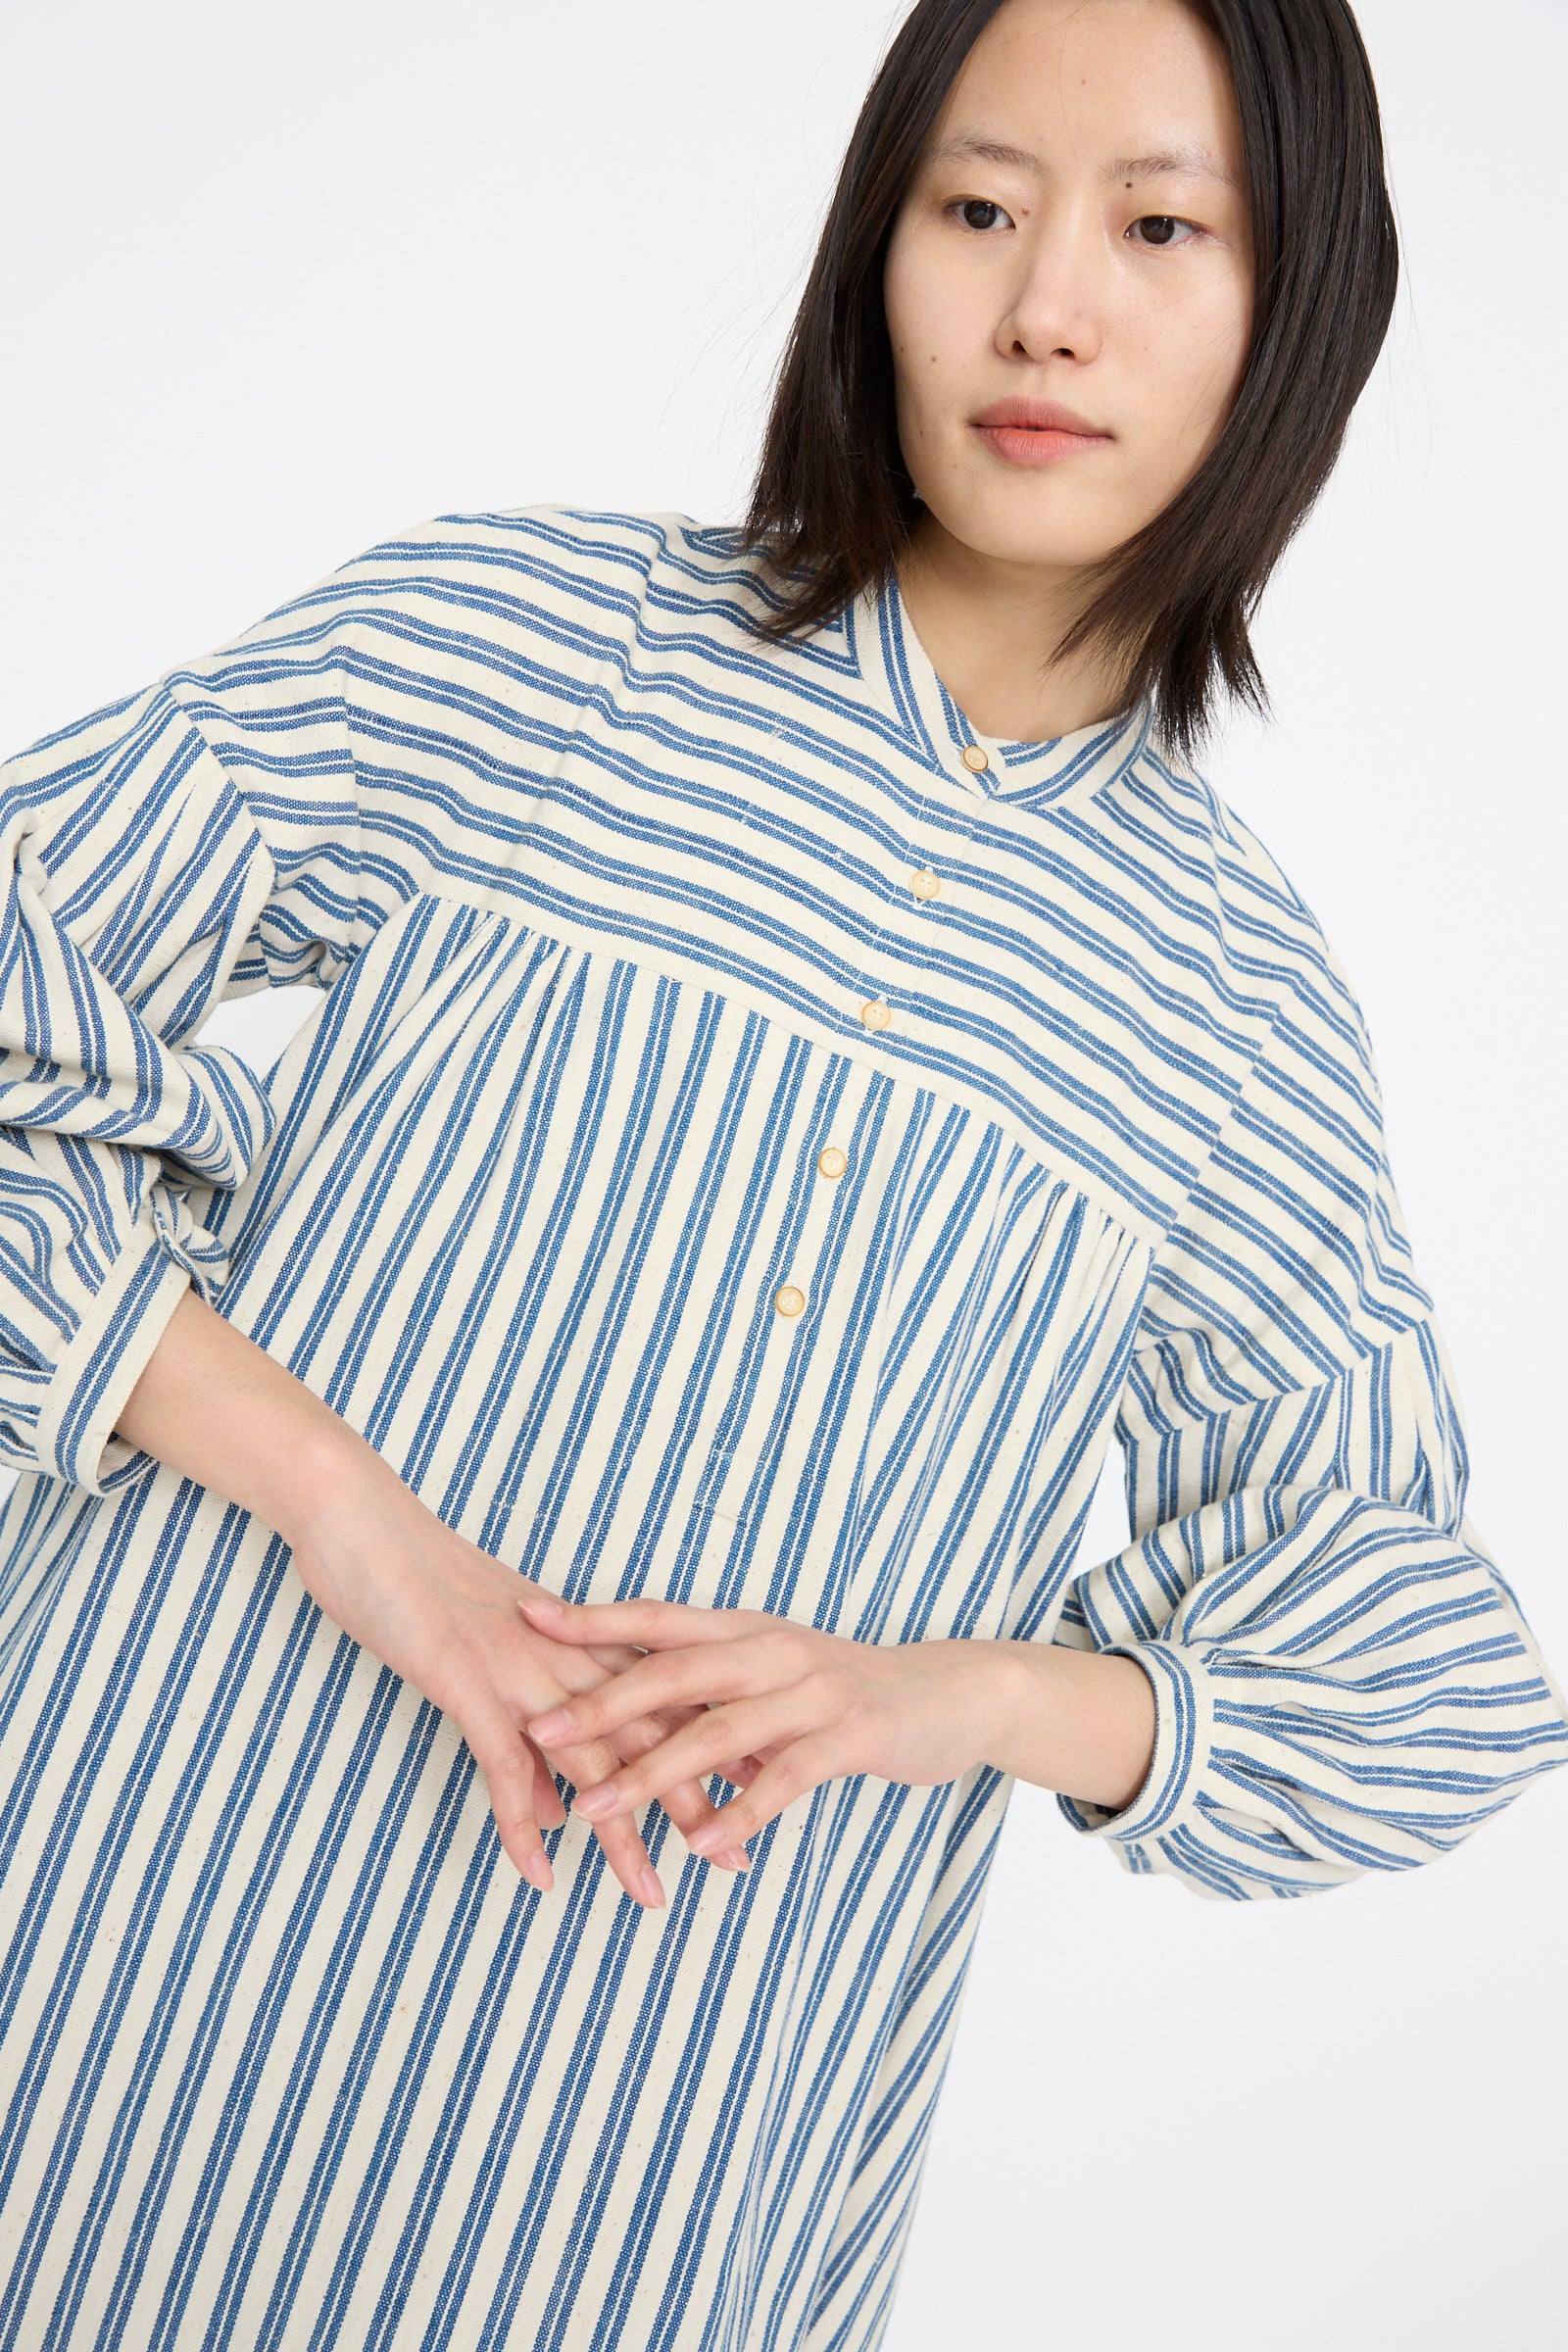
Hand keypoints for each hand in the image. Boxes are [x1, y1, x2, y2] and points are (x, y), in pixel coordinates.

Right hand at [288, 1473, 759, 1905]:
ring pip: (590, 1760)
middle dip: (696, 1802)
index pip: (662, 1700)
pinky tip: (539, 1877)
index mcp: (574, 1640)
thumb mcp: (490, 1655)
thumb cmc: (420, 1581)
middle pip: (646, 1736)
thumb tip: (560, 1808)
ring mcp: (518, 1667)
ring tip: (652, 1895)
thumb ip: (533, 1732)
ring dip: (622, 1834)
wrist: (365, 1520)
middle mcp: (562, 1655)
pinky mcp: (466, 1680)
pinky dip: (519, 1824)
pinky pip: (504, 1765)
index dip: (713, 1748)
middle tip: (740, 1860)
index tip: (762, 1791)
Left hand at [516, 1591, 999, 1857]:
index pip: (657, 1619)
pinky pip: (785, 1777)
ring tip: (596, 1806)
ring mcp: (812, 1690)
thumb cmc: (849, 1688)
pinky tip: (701, 1844)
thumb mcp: (776, 1671)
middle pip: (672, 1671)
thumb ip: (713, 1682)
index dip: (593, 1620)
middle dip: (599, 1704)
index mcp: (747, 1629)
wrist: (951, 1693)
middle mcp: (772, 1649)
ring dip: (651, 1774)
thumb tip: (630, 1694)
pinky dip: (740, 1811)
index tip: (526, 1618)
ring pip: (717, 1731)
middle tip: (536, 1730)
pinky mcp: (850, 1734)